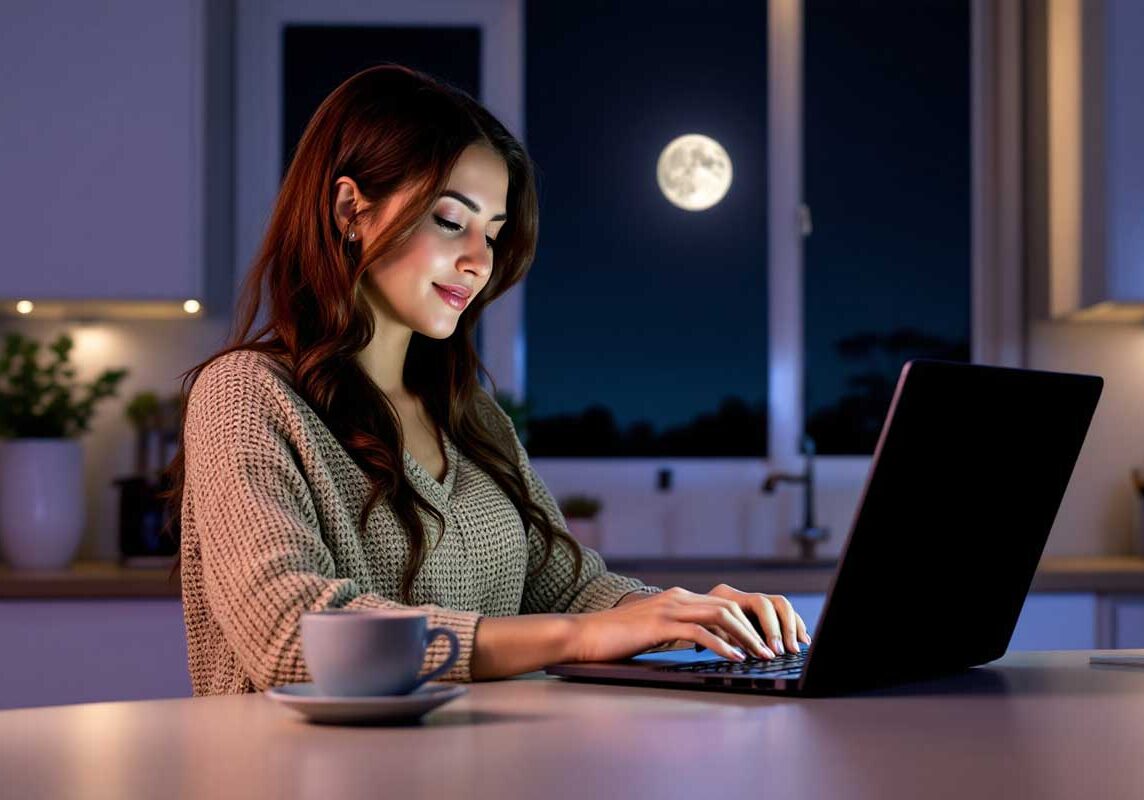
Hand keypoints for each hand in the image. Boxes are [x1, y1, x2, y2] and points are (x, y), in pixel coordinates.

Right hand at [569, 585, 806, 663]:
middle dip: (756, 629)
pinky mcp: (660, 623)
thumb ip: (677, 633)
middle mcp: (677, 597)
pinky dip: (722, 645)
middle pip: (729, 607)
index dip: (749, 622)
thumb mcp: (653, 633)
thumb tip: (702, 646)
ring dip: (746, 637)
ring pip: (720, 616)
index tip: (766, 642)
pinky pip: (700, 632)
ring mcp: (669, 607)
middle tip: (774, 650)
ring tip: (762, 655)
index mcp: (677, 598)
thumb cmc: (615, 639)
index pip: (724, 605)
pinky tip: (734, 658)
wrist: (583, 635)